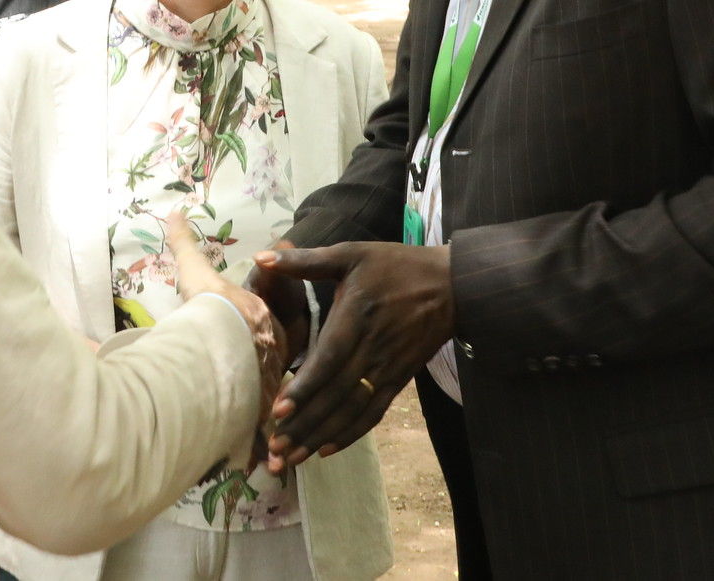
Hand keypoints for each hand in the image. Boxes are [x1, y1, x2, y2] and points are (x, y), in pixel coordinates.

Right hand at [164, 210, 286, 463]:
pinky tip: (261, 465)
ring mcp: (268, 383)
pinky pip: (263, 432)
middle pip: (274, 374)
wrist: (221, 334)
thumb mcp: (195, 271)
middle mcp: (271, 357)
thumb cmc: (211, 303)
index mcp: (263, 326)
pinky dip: (262, 449)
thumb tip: (173, 211)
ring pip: (272, 407)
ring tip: (268, 446)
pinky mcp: (259, 410)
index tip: (260, 355)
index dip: (265, 347)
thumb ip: (184, 243)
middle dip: (273, 390)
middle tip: (268, 405)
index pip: (271, 336)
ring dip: (270, 425)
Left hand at [253, 241, 453, 471]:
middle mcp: (371, 350)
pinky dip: (350, 434)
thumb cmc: (396, 266)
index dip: (304, 388)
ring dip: (320, 436)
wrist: (452, 286)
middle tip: (273, 449)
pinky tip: (326, 450)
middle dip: (303, 424)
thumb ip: (305, 260)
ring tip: (290, 458)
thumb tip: (261, 258)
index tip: (278, 410)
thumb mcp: (352, 254)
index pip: (328, 360)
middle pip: (335, 395)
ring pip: (351, 410)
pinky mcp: (399, 381)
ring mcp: (387, 369)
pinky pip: (373, 413)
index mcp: (356, 318)